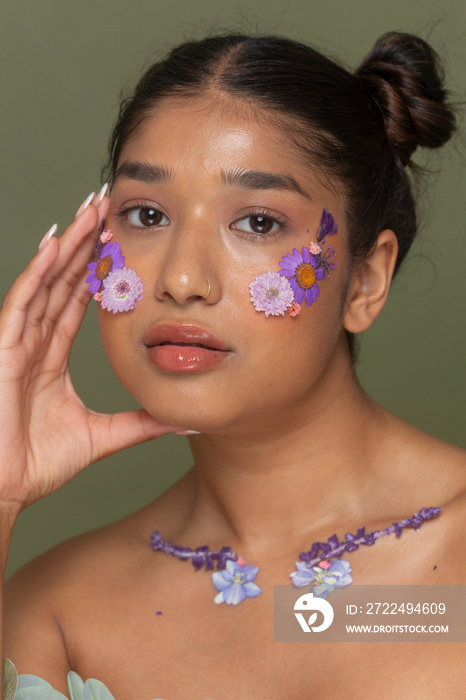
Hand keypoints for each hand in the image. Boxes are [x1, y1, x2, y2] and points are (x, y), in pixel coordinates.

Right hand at [0, 191, 180, 511]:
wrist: (3, 491)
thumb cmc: (37, 464)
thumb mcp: (103, 437)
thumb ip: (140, 424)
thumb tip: (182, 418)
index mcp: (51, 355)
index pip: (76, 299)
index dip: (96, 269)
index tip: (120, 241)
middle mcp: (33, 340)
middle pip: (62, 280)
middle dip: (84, 243)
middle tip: (107, 207)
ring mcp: (15, 341)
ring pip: (44, 282)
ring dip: (67, 246)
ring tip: (89, 212)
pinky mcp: (2, 350)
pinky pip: (21, 302)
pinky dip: (37, 273)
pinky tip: (54, 244)